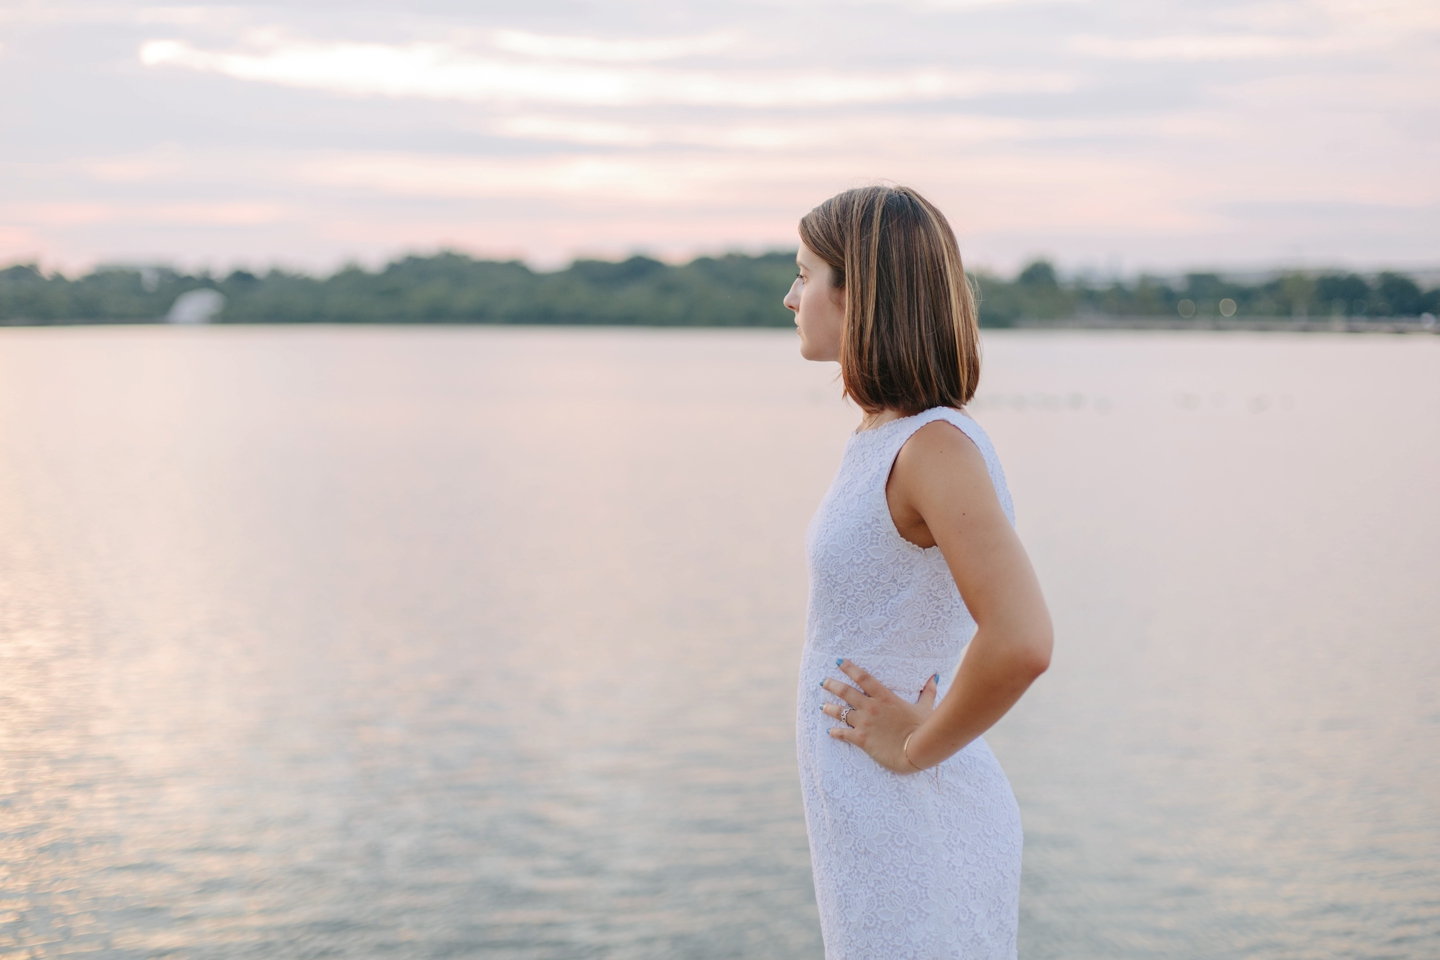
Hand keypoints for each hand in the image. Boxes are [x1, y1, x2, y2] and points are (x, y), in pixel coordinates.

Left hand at [821, 659, 937, 773]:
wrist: (916, 750)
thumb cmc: (923, 728)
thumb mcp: (926, 707)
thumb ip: (928, 692)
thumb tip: (935, 677)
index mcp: (884, 696)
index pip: (863, 677)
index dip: (849, 668)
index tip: (839, 661)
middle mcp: (871, 707)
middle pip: (846, 692)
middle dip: (832, 685)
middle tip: (823, 681)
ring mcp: (864, 723)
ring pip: (841, 712)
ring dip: (830, 708)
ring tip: (822, 705)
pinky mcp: (862, 739)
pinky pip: (843, 733)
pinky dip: (835, 732)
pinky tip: (830, 731)